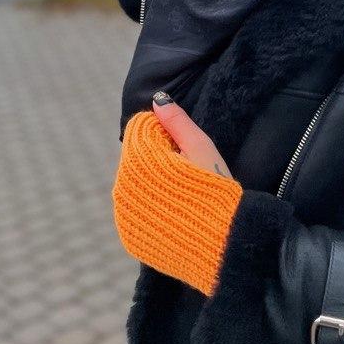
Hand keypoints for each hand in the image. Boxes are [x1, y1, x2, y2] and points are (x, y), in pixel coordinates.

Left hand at [112, 103, 242, 295]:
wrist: (221, 244)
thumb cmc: (215, 189)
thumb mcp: (200, 147)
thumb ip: (176, 121)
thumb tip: (158, 99)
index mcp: (137, 161)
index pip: (141, 131)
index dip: (166, 134)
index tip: (185, 149)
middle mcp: (122, 188)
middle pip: (136, 157)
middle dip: (157, 158)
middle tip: (187, 172)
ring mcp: (123, 215)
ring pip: (134, 183)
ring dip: (152, 182)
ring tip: (182, 194)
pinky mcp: (129, 237)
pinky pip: (135, 211)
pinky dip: (149, 207)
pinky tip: (173, 211)